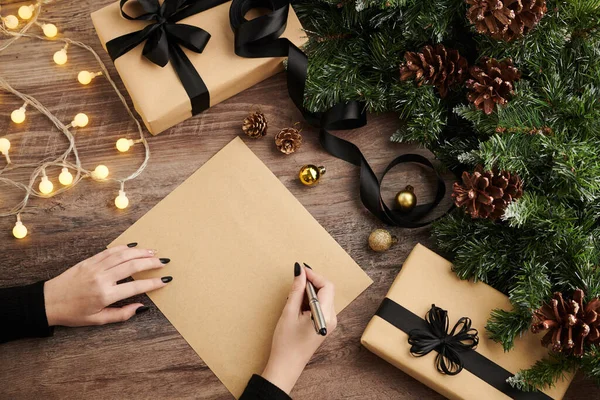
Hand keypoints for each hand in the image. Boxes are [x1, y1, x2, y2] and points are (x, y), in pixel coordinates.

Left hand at [44, 244, 171, 326]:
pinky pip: (110, 251)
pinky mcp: (89, 260)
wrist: (48, 302)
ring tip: (153, 253)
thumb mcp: (98, 320)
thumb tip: (141, 307)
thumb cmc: (73, 314)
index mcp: (106, 295)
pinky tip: (134, 247)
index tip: (165, 280)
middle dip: (151, 263)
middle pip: (133, 266)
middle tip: (164, 262)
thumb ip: (121, 314)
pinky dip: (124, 247)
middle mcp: (102, 278)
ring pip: (123, 255)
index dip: (153, 283)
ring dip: (141, 252)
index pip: (136, 286)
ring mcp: (96, 267)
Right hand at [261, 263, 336, 393]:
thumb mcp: (289, 312)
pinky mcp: (323, 325)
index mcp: (325, 315)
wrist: (286, 366)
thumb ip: (296, 290)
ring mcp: (329, 322)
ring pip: (323, 297)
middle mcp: (331, 318)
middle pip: (326, 290)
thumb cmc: (286, 342)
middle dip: (311, 282)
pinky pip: (320, 305)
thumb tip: (300, 272)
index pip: (326, 286)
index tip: (300, 270)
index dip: (314, 275)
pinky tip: (296, 305)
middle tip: (295, 280)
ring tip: (293, 296)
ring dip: (309, 291)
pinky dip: (309, 300)